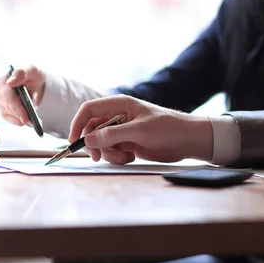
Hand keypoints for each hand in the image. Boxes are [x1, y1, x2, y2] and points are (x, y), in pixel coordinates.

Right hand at [0, 65, 45, 125]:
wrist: (35, 82)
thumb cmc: (32, 74)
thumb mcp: (31, 69)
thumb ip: (21, 73)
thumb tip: (10, 82)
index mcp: (3, 80)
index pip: (7, 96)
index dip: (16, 107)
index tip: (24, 116)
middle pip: (7, 107)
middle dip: (20, 114)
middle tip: (32, 121)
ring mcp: (1, 102)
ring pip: (9, 114)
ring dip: (22, 118)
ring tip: (34, 119)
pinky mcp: (5, 111)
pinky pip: (11, 120)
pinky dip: (20, 121)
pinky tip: (30, 120)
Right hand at [68, 95, 213, 163]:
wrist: (189, 141)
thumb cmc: (168, 128)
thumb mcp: (138, 131)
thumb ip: (111, 135)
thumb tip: (88, 139)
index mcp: (120, 104)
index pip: (89, 110)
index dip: (78, 124)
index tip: (74, 140)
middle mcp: (118, 116)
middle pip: (92, 130)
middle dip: (94, 144)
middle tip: (97, 157)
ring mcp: (122, 131)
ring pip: (101, 143)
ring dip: (108, 153)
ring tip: (125, 157)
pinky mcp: (127, 144)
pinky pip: (112, 152)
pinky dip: (117, 157)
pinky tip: (131, 157)